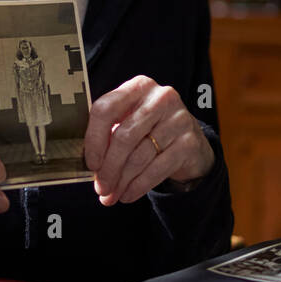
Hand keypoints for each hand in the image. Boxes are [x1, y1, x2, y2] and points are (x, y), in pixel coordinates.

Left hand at [83, 75, 214, 205]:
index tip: (90, 163)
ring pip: (139, 156)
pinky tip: (128, 194)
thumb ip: (108, 135)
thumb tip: (89, 167)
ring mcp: (178, 119)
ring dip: (122, 181)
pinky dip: (138, 186)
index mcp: (138, 87)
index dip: (94, 139)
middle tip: (101, 187)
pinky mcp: (189, 142)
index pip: (106, 109)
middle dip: (109, 168)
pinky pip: (157, 169)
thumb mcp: (129, 123)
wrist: (190, 143)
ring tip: (112, 195)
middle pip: (124, 136)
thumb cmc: (151, 132)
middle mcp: (160, 97)